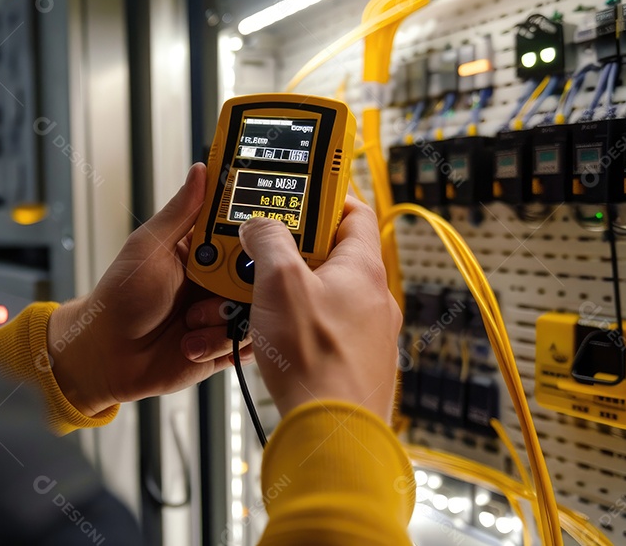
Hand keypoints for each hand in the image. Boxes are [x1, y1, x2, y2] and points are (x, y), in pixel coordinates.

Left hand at [47, 164, 251, 415]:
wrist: (108, 356)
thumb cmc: (120, 298)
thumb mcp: (149, 248)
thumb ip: (180, 212)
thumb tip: (201, 171)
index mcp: (201, 251)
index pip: (241, 233)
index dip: (255, 233)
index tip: (262, 233)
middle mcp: (215, 281)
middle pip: (257, 273)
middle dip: (240, 284)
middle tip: (212, 290)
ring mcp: (221, 314)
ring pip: (254, 310)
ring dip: (221, 318)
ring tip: (189, 323)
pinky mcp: (223, 346)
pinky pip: (245, 343)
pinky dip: (221, 344)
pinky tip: (192, 343)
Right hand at [237, 197, 401, 421]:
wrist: (331, 431)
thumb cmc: (315, 359)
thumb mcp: (280, 282)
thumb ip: (269, 241)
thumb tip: (260, 224)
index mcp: (364, 269)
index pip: (354, 212)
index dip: (324, 198)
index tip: (295, 194)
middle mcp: (373, 298)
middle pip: (330, 255)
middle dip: (289, 250)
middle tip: (259, 249)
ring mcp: (365, 333)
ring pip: (320, 296)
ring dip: (286, 292)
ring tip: (253, 297)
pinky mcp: (351, 362)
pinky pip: (319, 331)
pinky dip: (292, 326)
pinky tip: (267, 337)